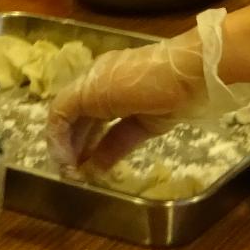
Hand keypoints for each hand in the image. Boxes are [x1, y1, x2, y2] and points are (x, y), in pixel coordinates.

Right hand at [47, 32, 206, 171]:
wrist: (194, 75)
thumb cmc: (140, 78)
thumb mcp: (95, 89)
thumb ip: (71, 110)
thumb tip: (61, 139)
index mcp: (92, 77)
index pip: (63, 108)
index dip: (56, 136)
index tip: (60, 162)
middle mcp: (107, 90)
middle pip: (80, 120)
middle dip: (70, 146)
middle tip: (68, 174)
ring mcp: (129, 106)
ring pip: (100, 131)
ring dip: (88, 151)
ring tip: (80, 174)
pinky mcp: (150, 121)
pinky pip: (123, 138)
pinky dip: (109, 153)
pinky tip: (99, 170)